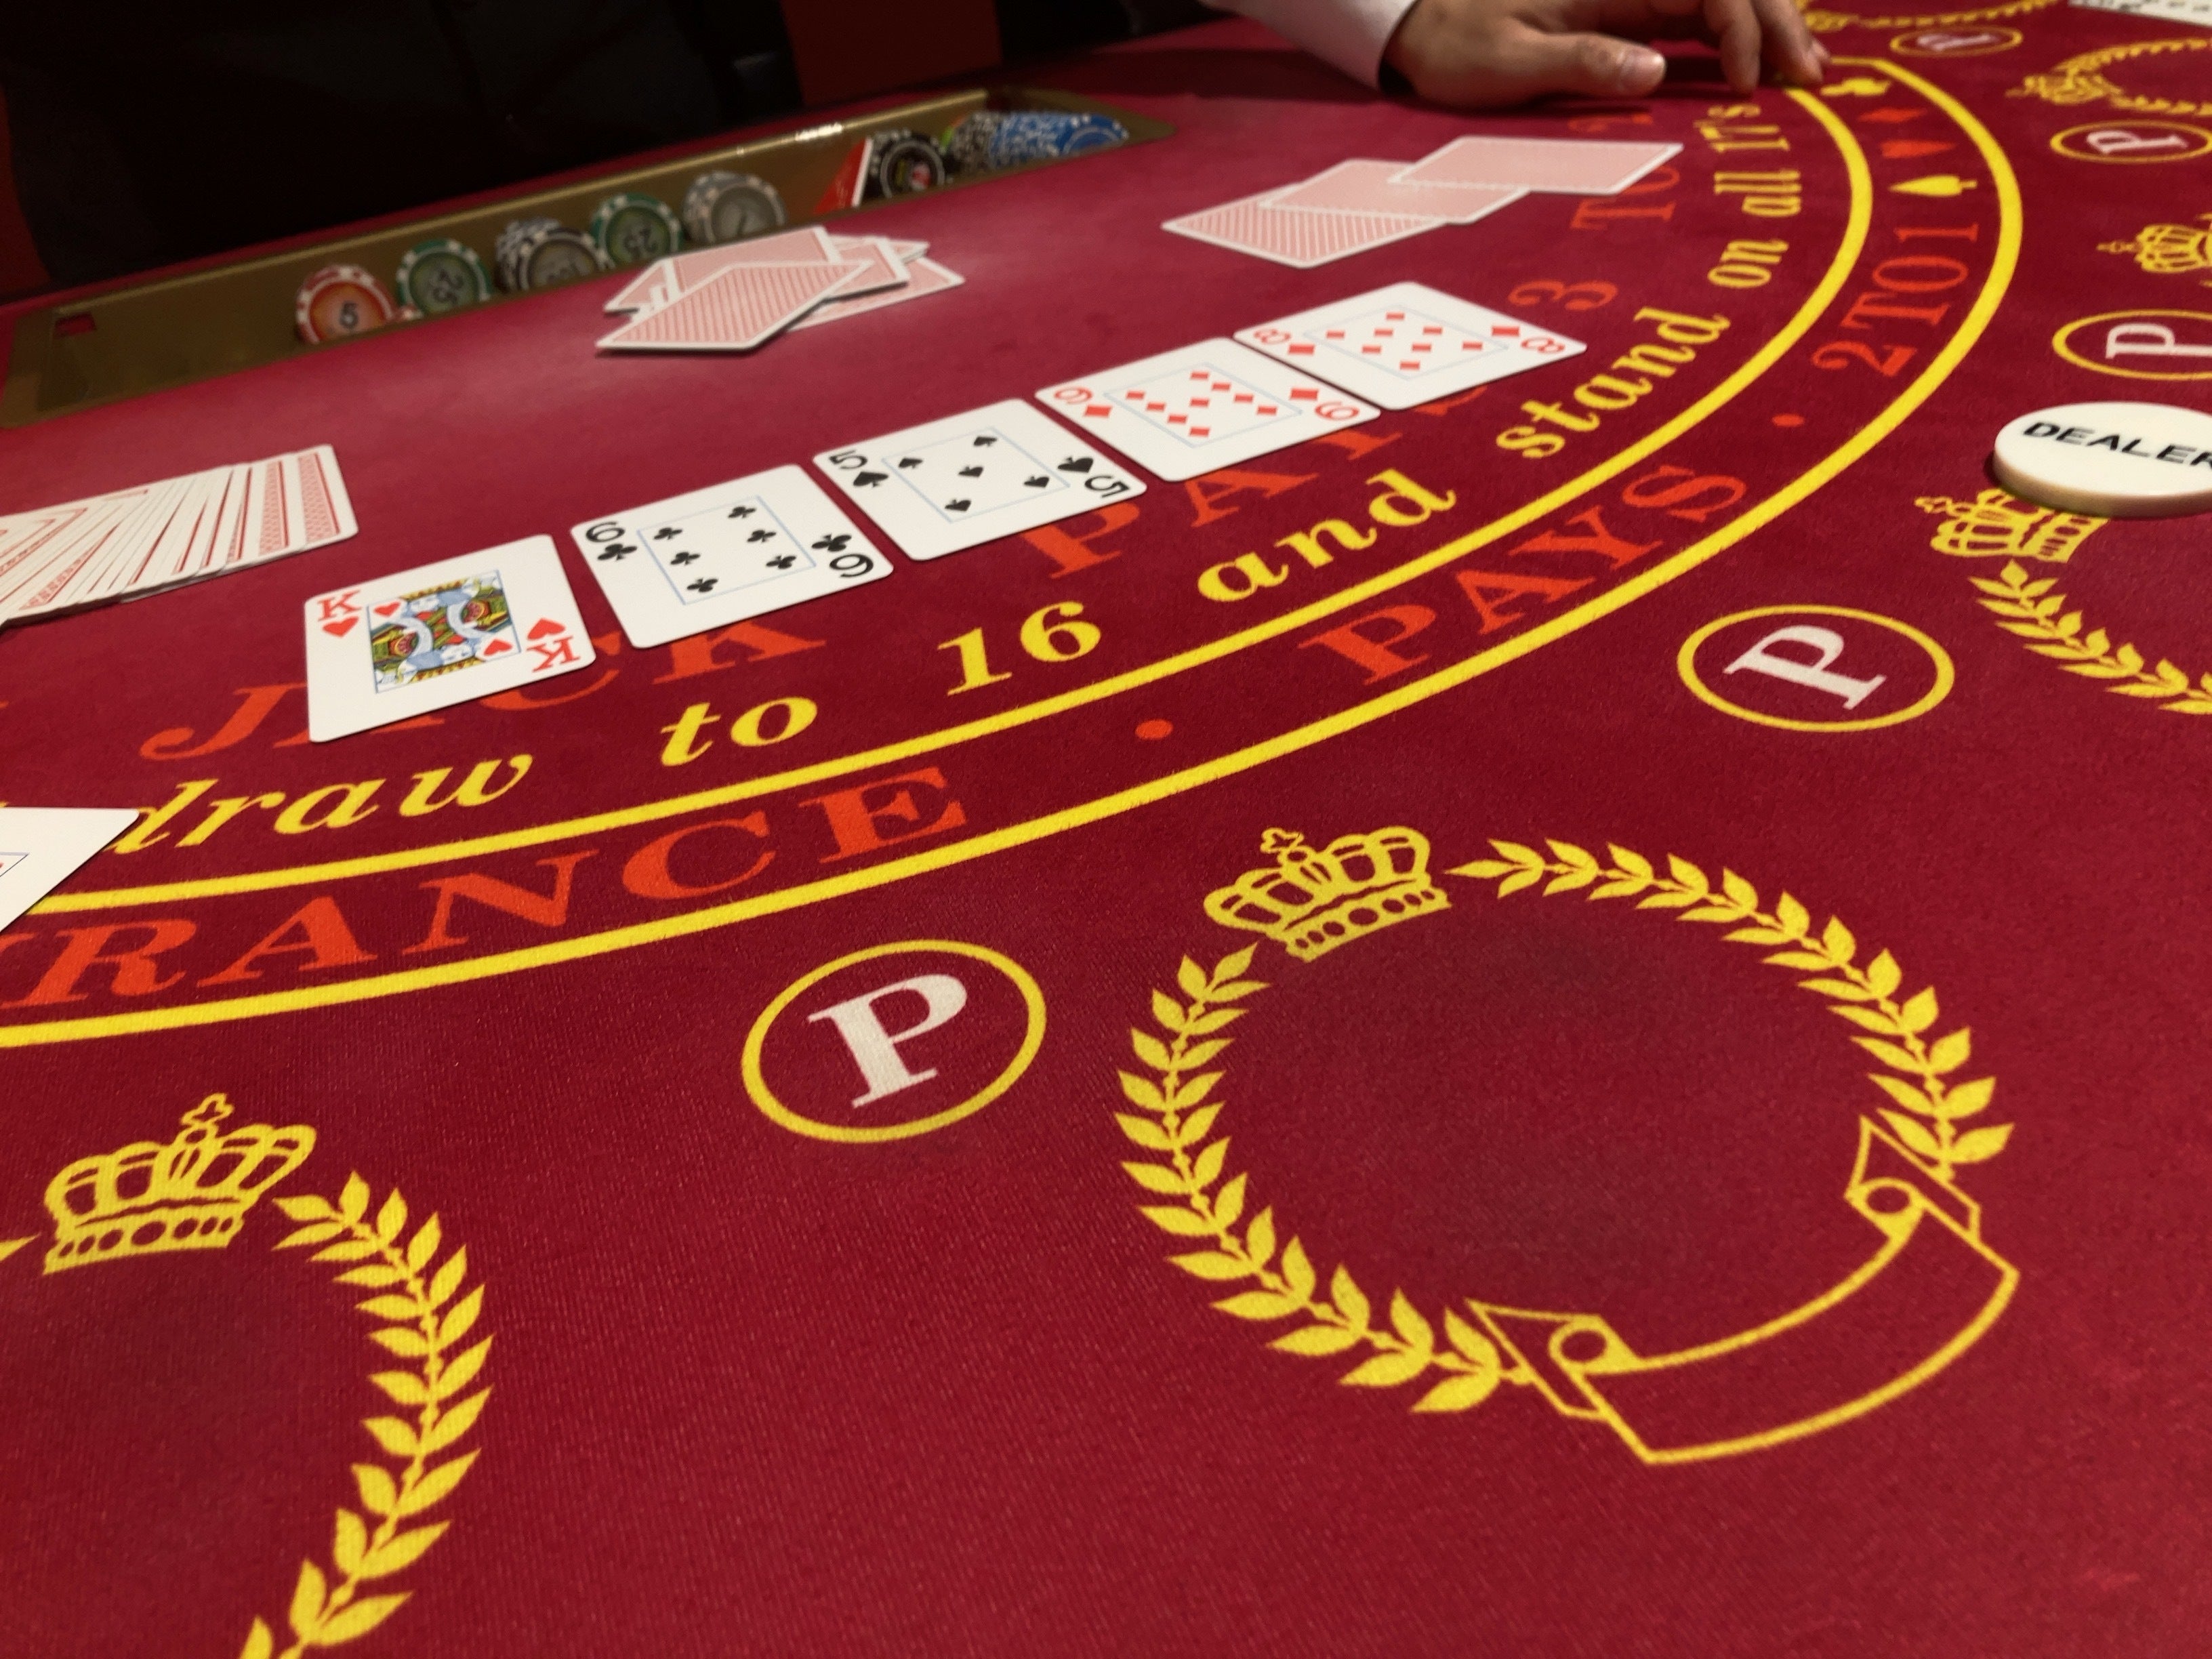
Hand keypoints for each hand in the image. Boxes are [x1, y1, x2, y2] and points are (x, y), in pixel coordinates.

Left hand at [1383, 0, 1828, 105]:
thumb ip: (1579, 62)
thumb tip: (1653, 71)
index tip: (1745, 85)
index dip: (1742, 27)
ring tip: (1805, 72)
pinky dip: (1735, 37)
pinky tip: (1761, 67)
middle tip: (1813, 78)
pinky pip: (1696, 14)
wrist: (1419, 25)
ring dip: (1767, 27)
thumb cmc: (1455, 44)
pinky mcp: (1628, 10)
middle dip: (1778, 23)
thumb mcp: (1505, 62)